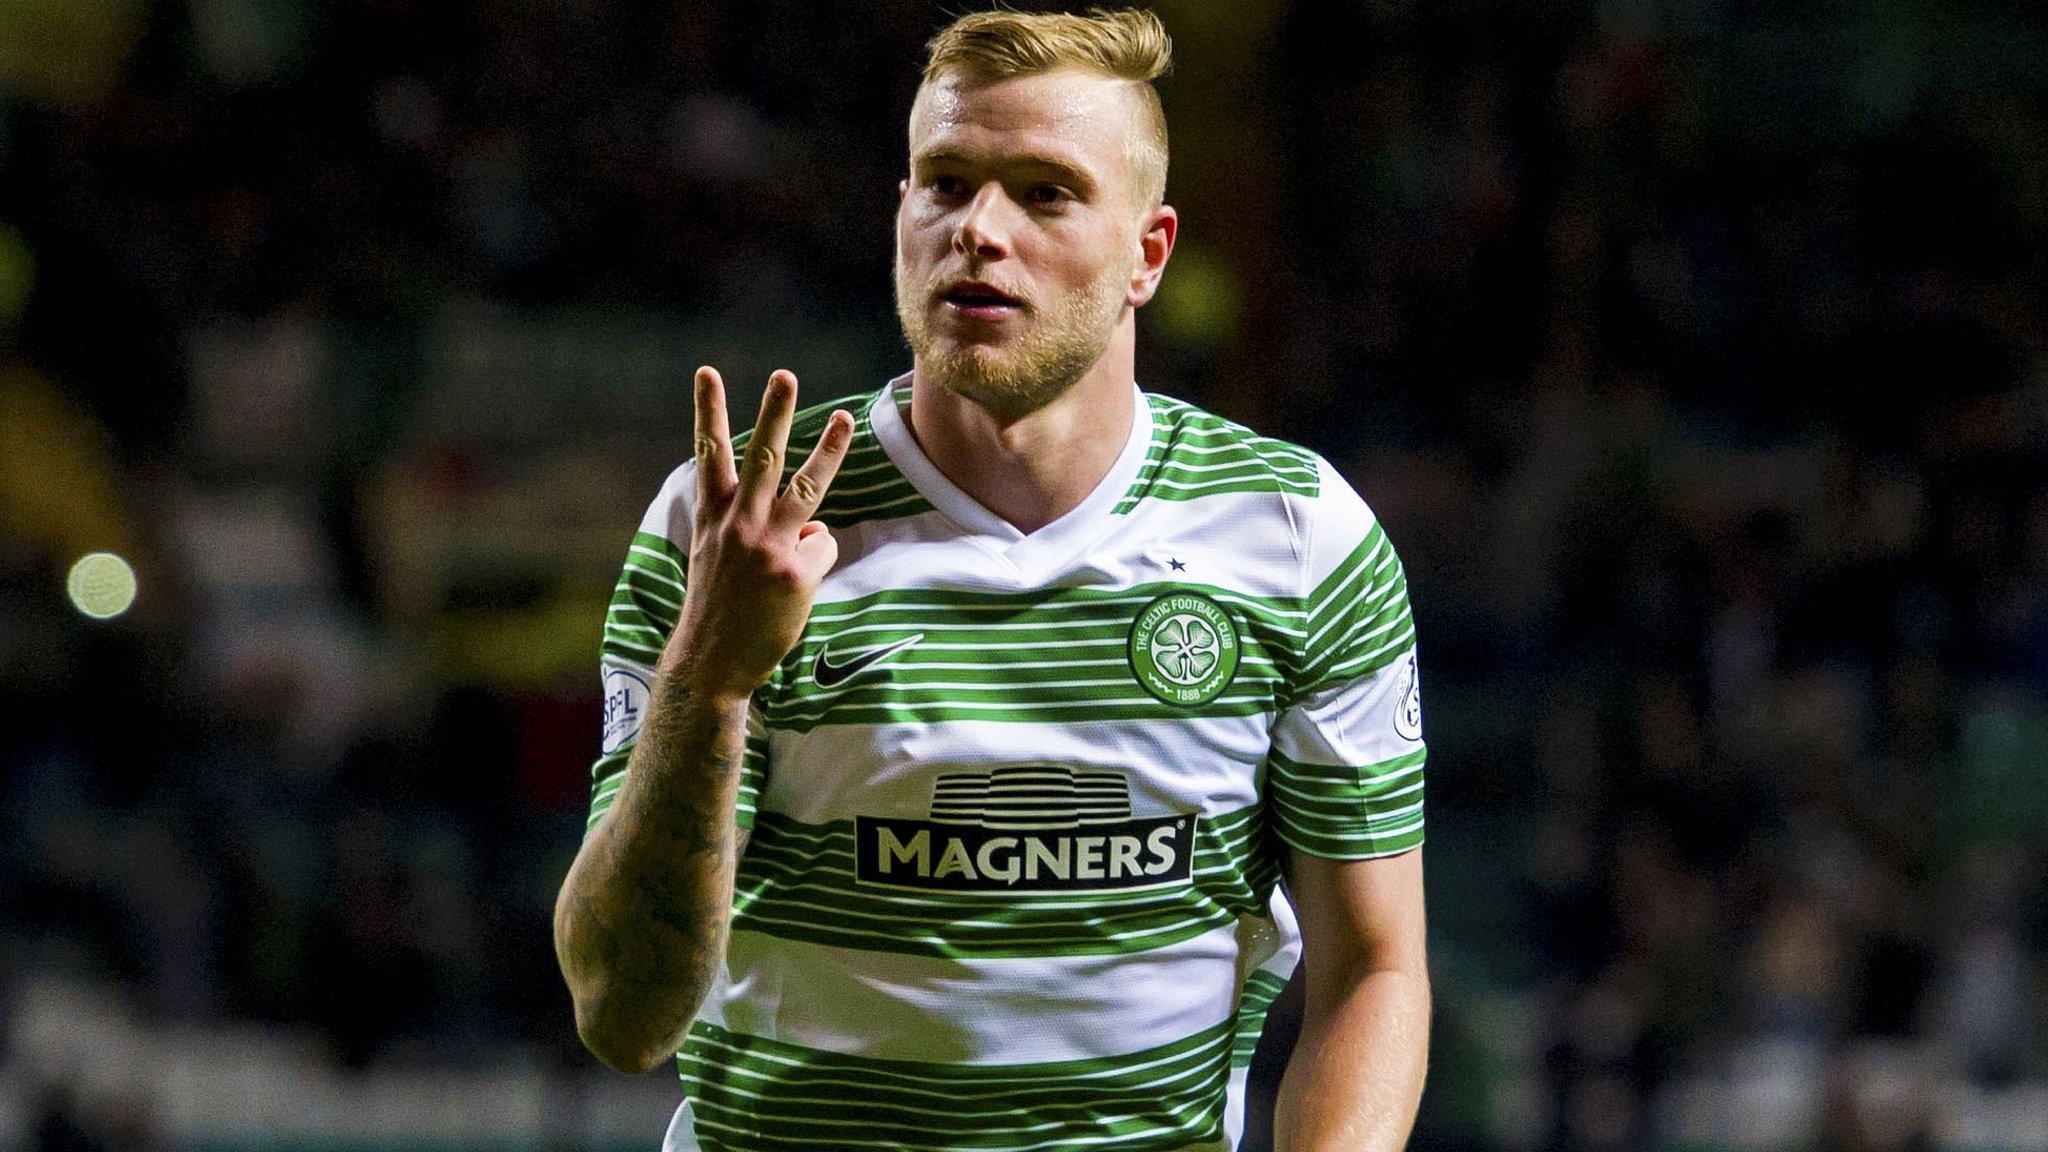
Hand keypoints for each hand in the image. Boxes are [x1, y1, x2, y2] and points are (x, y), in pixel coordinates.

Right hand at [663, 366, 853, 699]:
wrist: (710, 663)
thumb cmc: (717, 607)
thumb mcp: (716, 556)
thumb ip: (750, 527)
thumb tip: (812, 524)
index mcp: (713, 516)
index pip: (710, 453)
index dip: (709, 410)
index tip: (706, 372)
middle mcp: (738, 524)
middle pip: (762, 456)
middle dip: (774, 412)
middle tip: (784, 375)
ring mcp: (768, 546)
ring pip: (807, 487)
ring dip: (828, 450)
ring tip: (843, 418)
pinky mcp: (794, 572)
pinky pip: (822, 549)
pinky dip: (814, 564)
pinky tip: (792, 588)